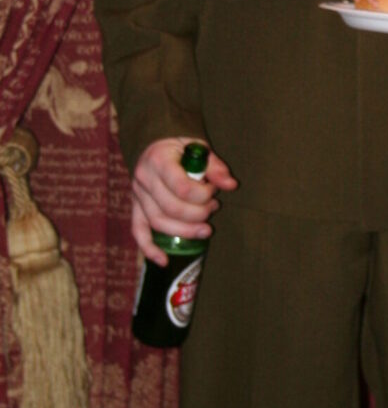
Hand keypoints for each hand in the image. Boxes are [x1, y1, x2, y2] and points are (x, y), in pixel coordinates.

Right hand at [132, 137, 237, 263]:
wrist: (155, 146)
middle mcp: (144, 179)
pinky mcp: (135, 208)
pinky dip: (149, 249)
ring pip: (158, 222)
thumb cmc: (180, 148)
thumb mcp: (199, 149)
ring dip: (185, 231)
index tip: (214, 190)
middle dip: (198, 214)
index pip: (182, 188)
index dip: (203, 195)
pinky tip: (164, 261)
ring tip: (206, 229)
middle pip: (171, 208)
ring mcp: (137, 195)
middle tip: (213, 209)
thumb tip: (231, 185)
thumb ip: (215, 167)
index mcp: (159, 160)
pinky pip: (138, 231)